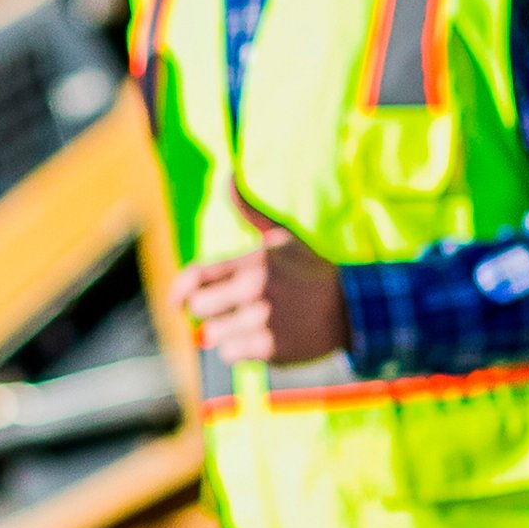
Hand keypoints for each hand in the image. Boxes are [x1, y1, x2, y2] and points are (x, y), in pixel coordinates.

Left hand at [168, 190, 349, 365]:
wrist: (352, 309)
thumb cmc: (308, 271)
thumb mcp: (281, 237)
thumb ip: (247, 211)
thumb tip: (227, 174)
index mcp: (252, 263)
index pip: (194, 277)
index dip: (179, 291)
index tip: (176, 301)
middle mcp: (254, 291)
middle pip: (198, 309)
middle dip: (206, 310)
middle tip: (227, 308)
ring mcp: (262, 321)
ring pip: (213, 334)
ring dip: (225, 330)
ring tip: (251, 321)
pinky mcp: (271, 348)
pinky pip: (231, 353)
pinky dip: (240, 349)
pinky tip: (261, 336)